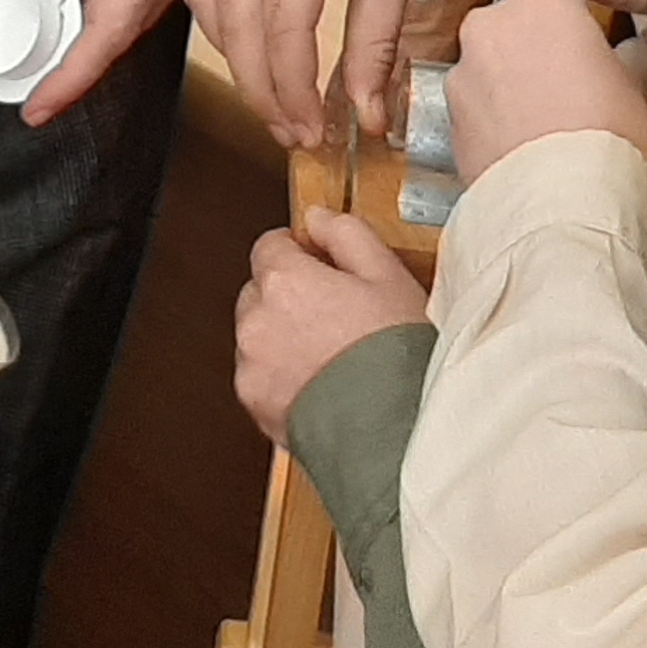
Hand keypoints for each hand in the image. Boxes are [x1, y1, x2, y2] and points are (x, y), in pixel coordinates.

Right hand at [187, 0, 457, 150]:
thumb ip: (375, 45)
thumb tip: (365, 116)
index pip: (280, 25)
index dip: (292, 88)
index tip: (313, 130)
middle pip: (237, 21)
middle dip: (262, 87)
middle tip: (293, 133)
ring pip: (212, 3)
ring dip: (237, 59)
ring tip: (275, 103)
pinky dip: (227, 24)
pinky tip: (253, 52)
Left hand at [233, 208, 428, 447]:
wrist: (393, 430)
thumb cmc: (395, 353)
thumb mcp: (387, 275)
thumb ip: (346, 234)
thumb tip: (317, 217)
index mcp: (284, 281)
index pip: (269, 244)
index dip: (299, 251)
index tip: (322, 264)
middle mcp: (256, 320)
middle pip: (260, 290)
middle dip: (290, 296)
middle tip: (338, 314)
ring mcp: (251, 365)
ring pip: (258, 335)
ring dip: (284, 336)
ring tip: (334, 355)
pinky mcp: (254, 404)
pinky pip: (261, 376)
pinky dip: (283, 375)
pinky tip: (324, 382)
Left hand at [450, 0, 646, 184]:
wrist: (562, 199)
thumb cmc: (605, 136)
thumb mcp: (631, 80)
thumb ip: (610, 53)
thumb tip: (614, 57)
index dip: (561, 18)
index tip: (574, 42)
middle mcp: (490, 23)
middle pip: (506, 23)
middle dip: (527, 47)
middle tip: (561, 84)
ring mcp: (462, 69)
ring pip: (483, 65)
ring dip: (504, 84)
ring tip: (541, 122)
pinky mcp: (446, 113)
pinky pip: (470, 105)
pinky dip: (488, 117)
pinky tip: (518, 143)